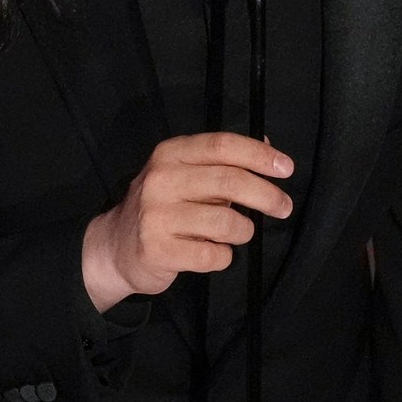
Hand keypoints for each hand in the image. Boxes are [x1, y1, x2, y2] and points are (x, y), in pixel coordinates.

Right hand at [80, 133, 293, 310]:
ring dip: (243, 231)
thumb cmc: (161, 208)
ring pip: (226, 223)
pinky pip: (214, 256)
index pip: (221, 146)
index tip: (286, 168)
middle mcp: (160, 180)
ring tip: (236, 233)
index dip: (259, 155)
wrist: (114, 248)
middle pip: (229, 181)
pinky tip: (213, 252)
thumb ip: (222, 161)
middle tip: (283, 207)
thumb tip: (269, 146)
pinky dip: (224, 256)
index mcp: (169, 155)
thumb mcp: (184, 174)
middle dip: (267, 196)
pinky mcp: (158, 250)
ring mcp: (157, 216)